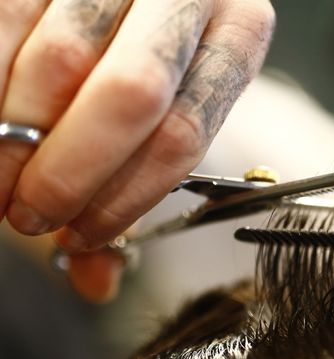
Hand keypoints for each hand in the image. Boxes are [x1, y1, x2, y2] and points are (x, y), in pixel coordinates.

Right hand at [0, 0, 274, 300]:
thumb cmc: (139, 65)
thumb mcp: (160, 121)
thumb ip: (128, 191)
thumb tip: (96, 282)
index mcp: (237, 30)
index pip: (187, 132)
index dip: (129, 195)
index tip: (85, 234)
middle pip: (133, 95)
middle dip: (73, 172)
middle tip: (34, 216)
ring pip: (60, 62)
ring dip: (17, 140)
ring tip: (2, 185)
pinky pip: (5, 28)